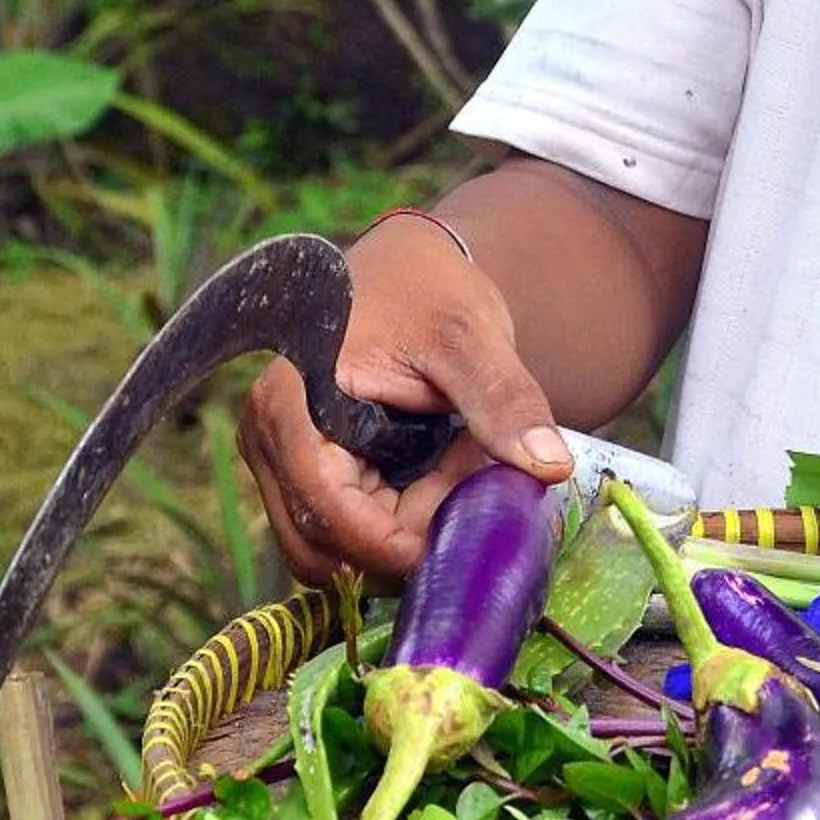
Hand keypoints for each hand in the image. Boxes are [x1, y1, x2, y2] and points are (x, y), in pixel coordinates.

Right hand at [238, 212, 572, 585]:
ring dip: (402, 531)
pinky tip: (443, 469)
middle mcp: (270, 436)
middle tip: (468, 484)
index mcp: (290, 400)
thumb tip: (550, 466)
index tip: (449, 546)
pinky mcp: (308, 473)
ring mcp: (282, 460)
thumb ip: (505, 402)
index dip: (383, 542)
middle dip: (400, 538)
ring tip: (458, 465)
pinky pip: (348, 528)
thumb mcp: (472, 341)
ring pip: (334, 545)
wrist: (415, 273)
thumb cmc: (430, 293)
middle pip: (321, 540)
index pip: (321, 504)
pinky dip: (400, 519)